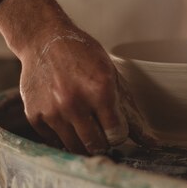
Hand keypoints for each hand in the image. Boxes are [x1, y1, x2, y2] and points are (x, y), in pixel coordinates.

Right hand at [0, 0, 154, 153]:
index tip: (115, 125)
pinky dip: (63, 135)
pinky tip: (65, 117)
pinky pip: (55, 142)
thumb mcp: (113, 77)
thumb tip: (152, 143)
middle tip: (100, 127)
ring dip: (83, 141)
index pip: (117, 135)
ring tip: (84, 123)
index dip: (118, 133)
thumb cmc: (83, 57)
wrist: (44, 40)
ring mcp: (52, 111)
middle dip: (103, 140)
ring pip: (75, 147)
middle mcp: (74, 103)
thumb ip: (130, 112)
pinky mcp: (34, 116)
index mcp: (100, 90)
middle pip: (96, 146)